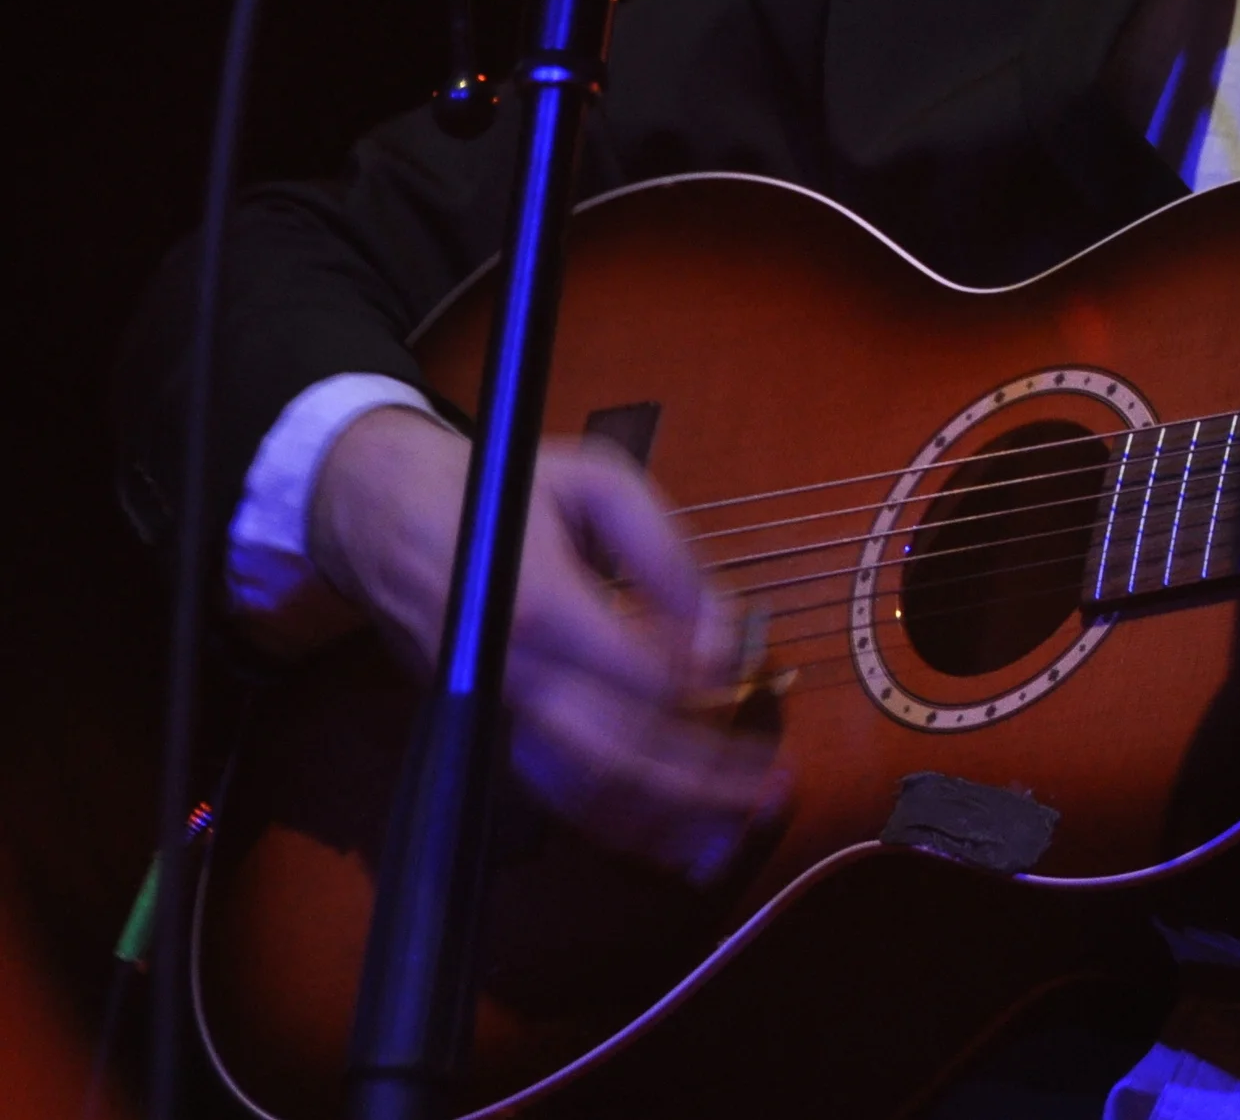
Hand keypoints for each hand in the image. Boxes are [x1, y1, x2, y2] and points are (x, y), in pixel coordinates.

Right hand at [308, 407, 787, 879]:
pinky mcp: (488, 729)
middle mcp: (513, 673)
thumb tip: (721, 635)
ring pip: (582, 787)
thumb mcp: (597, 483)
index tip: (749, 672)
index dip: (701, 683)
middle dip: (701, 779)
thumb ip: (666, 556)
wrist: (383, 513)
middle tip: (774, 786)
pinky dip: (613, 821)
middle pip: (615, 749)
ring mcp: (496, 710)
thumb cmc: (505, 488)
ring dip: (662, 820)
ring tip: (733, 838)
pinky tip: (669, 839)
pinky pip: (553, 789)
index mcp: (540, 602)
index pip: (636, 672)